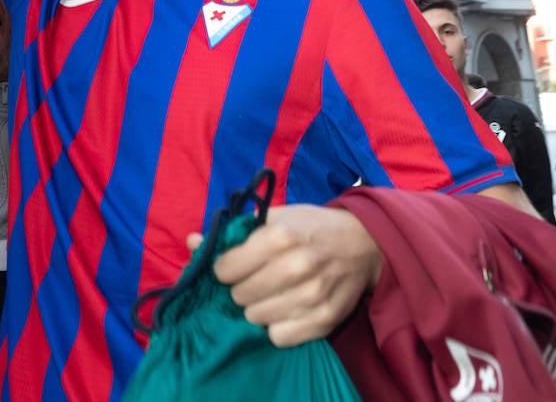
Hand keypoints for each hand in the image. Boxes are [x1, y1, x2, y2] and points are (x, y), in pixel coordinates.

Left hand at [204, 204, 380, 346]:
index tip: (232, 267)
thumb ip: (232, 232)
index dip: (224, 269)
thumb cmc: (310, 228)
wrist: (362, 244)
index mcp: (280, 236)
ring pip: (256, 318)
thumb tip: (193, 242)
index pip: (227, 268)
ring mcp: (312, 296)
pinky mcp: (324, 320)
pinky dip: (276, 327)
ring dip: (257, 308)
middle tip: (253, 281)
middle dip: (240, 289)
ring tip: (269, 295)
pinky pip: (280, 337)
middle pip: (240, 295)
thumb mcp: (273, 217)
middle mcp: (297, 266)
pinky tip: (284, 310)